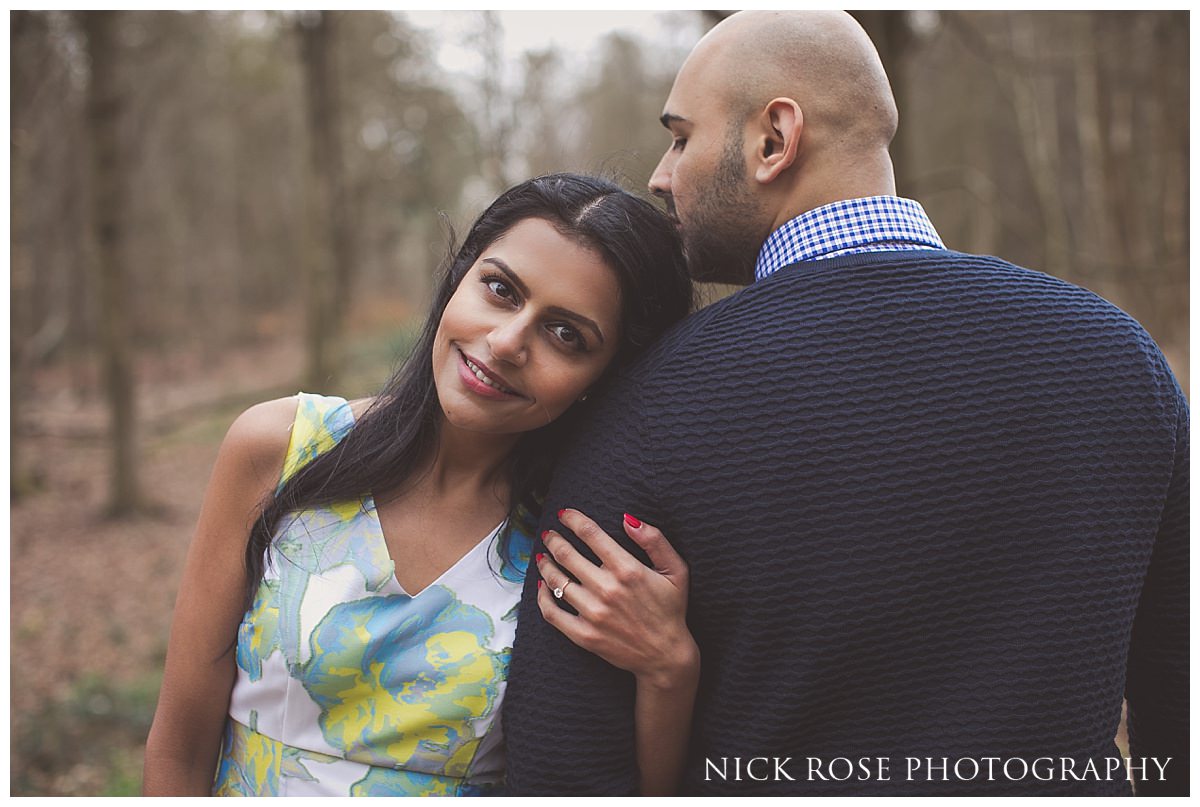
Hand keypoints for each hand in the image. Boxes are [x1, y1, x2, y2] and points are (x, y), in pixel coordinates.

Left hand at [536, 509, 698, 689]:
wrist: (665, 656)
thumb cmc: (670, 609)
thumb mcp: (676, 570)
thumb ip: (655, 540)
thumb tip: (628, 518)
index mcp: (628, 570)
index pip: (590, 534)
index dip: (573, 520)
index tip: (564, 515)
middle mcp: (607, 589)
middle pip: (567, 554)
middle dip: (554, 539)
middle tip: (549, 534)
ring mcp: (592, 614)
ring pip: (556, 580)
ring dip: (545, 563)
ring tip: (543, 555)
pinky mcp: (583, 635)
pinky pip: (552, 612)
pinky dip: (542, 597)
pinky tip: (542, 586)